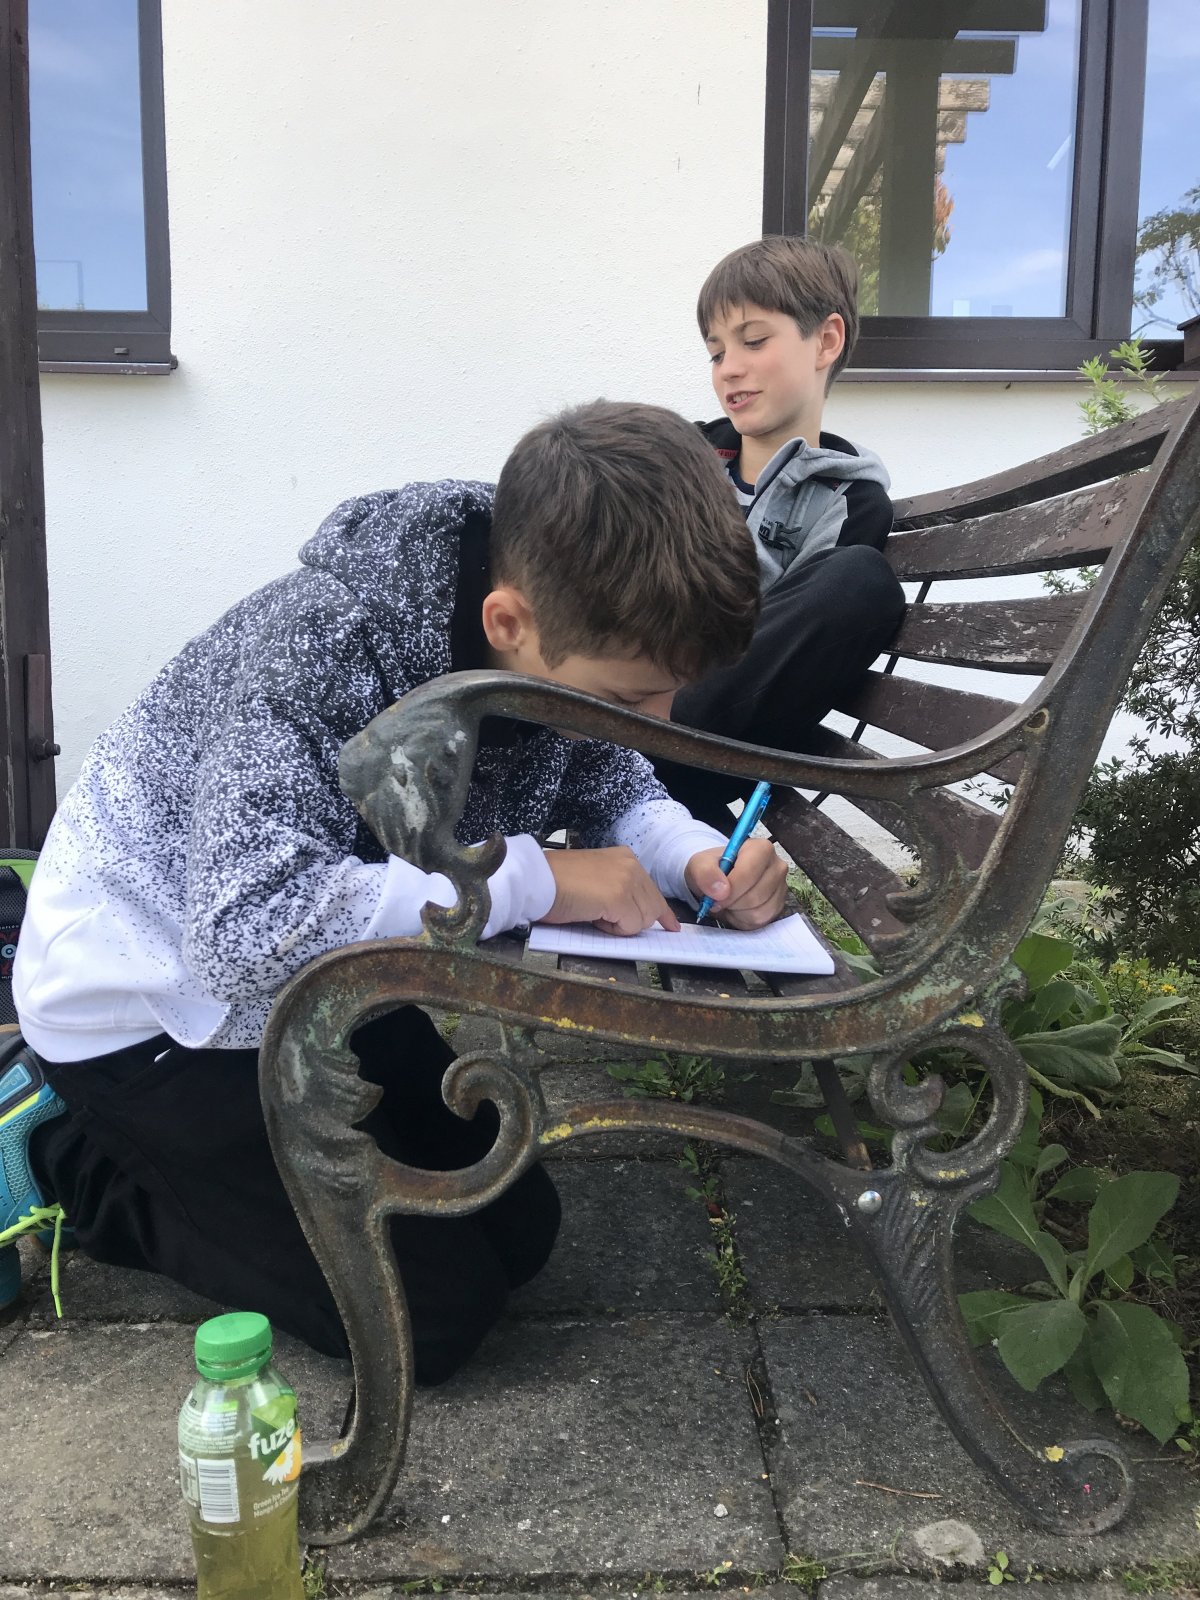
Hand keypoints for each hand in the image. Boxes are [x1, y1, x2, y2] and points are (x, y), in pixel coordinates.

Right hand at [540, 847, 680, 935]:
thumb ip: (618, 889)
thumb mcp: (596, 878)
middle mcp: (631, 865)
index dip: (661, 912)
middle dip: (633, 921)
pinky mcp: (619, 898)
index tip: (670, 925)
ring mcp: (627, 881)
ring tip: (594, 912)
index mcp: (625, 858)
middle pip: (652, 907)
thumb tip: (635, 914)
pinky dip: (612, 929)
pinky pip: (629, 927)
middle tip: (602, 916)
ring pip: (643, 919)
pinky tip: (593, 916)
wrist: (537, 879)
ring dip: (620, 925)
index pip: (652, 890)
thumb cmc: (556, 882)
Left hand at [685, 839, 787, 929]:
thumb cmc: (713, 870)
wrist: (718, 882)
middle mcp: (777, 866)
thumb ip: (705, 872)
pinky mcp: (778, 906)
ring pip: (760, 911)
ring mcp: (781, 887)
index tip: (715, 897)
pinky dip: (745, 919)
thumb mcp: (699, 864)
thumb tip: (721, 890)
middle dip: (732, 902)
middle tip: (720, 899)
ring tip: (730, 902)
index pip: (749, 873)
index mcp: (760, 848)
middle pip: (755, 896)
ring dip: (738, 912)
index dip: (730, 890)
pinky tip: (738, 909)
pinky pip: (762, 920)